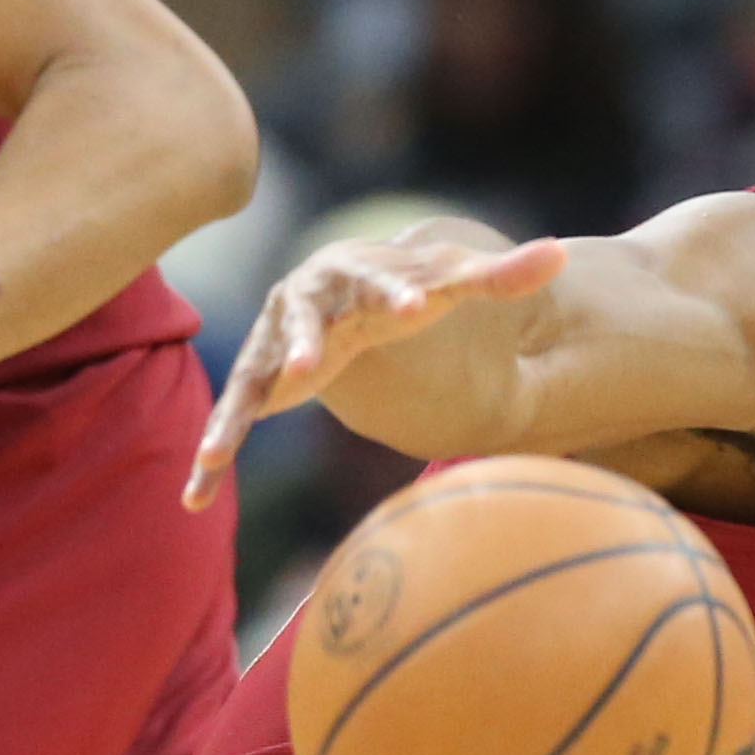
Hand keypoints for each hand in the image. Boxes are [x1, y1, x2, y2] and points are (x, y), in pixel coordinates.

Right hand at [183, 230, 567, 509]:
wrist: (335, 284)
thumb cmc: (400, 287)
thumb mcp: (447, 283)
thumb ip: (502, 277)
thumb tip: (561, 255)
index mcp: (354, 277)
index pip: (379, 283)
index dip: (394, 296)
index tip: (414, 309)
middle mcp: (303, 305)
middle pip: (301, 324)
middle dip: (301, 344)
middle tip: (308, 370)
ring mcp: (273, 345)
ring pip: (250, 380)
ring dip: (234, 416)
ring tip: (214, 453)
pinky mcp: (257, 383)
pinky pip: (233, 420)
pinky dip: (213, 456)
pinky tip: (193, 500)